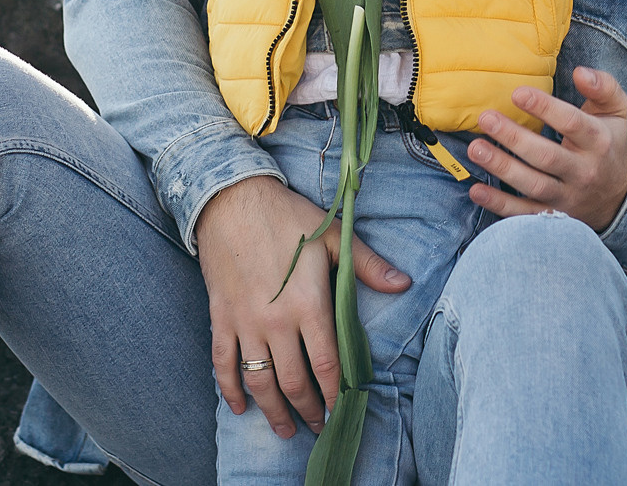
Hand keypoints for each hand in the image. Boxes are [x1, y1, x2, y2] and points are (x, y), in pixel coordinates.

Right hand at [195, 176, 410, 438]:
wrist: (232, 199)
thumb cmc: (287, 216)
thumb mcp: (333, 236)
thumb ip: (368, 266)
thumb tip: (404, 284)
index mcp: (308, 305)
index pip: (326, 365)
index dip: (334, 394)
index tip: (341, 409)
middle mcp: (276, 322)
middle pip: (293, 382)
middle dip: (308, 410)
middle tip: (318, 426)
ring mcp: (245, 322)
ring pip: (259, 381)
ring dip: (273, 411)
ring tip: (285, 428)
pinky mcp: (221, 317)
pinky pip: (223, 364)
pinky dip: (230, 390)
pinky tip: (239, 407)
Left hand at [464, 68, 626, 229]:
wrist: (620, 196)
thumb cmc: (609, 143)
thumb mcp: (617, 112)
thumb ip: (603, 87)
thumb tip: (580, 72)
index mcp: (598, 141)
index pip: (571, 123)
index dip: (544, 108)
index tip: (517, 92)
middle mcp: (583, 171)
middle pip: (547, 156)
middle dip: (514, 138)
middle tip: (486, 118)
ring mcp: (568, 197)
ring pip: (533, 185)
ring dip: (502, 168)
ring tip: (475, 149)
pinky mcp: (554, 215)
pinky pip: (525, 214)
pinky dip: (499, 204)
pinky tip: (476, 189)